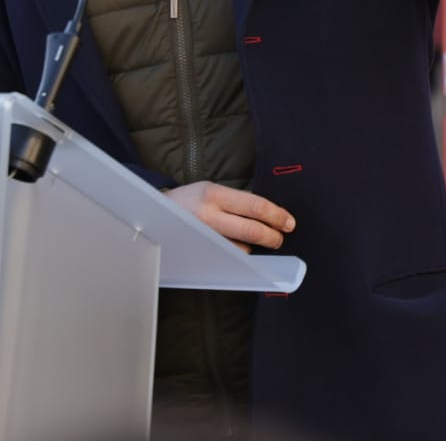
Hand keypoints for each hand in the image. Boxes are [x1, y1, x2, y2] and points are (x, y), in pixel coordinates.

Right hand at [163, 181, 293, 251]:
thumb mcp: (212, 190)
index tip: (289, 222)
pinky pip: (231, 256)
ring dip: (254, 245)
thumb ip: (238, 200)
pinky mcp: (203, 253)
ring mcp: (205, 237)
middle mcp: (209, 216)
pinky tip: (235, 244)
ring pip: (244, 247)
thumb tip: (269, 212)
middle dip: (273, 237)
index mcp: (215, 195)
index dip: (277, 216)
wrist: (156, 214)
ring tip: (252, 238)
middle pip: (253, 231)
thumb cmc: (190, 200)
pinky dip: (239, 251)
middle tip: (279, 238)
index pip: (255, 206)